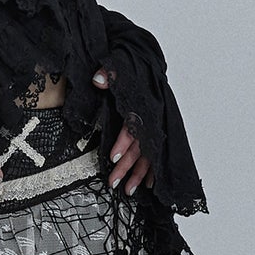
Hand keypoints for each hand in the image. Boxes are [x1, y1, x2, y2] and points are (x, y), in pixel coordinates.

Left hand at [92, 65, 153, 192]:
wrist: (149, 64)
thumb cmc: (133, 68)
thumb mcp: (121, 65)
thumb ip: (110, 74)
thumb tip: (98, 80)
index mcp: (142, 105)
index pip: (133, 126)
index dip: (123, 142)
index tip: (112, 157)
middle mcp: (151, 119)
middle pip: (139, 147)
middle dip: (127, 166)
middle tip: (113, 182)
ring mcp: (156, 127)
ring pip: (148, 155)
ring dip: (138, 174)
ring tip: (127, 191)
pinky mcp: (157, 132)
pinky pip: (157, 155)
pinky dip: (153, 170)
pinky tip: (149, 184)